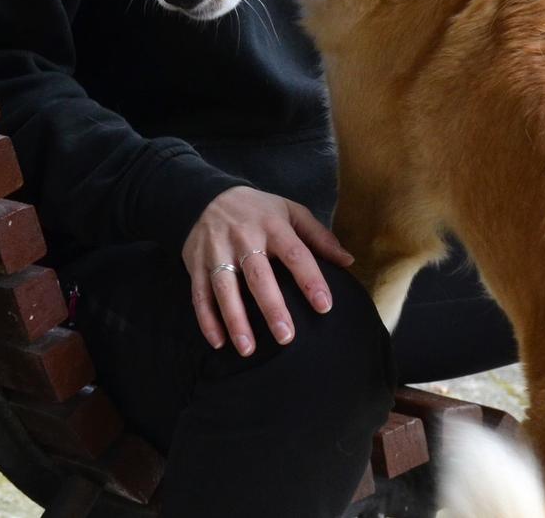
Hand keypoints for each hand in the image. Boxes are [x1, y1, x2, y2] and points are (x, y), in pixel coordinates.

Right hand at [182, 186, 352, 355]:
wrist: (207, 195)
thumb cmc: (259, 210)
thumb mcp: (291, 212)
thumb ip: (319, 237)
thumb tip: (348, 261)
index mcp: (273, 225)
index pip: (295, 254)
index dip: (310, 279)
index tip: (325, 306)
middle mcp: (244, 238)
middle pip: (259, 275)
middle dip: (271, 307)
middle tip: (286, 337)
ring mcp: (217, 251)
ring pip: (225, 287)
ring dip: (235, 319)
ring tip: (248, 349)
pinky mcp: (196, 263)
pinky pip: (200, 294)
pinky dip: (207, 319)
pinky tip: (218, 342)